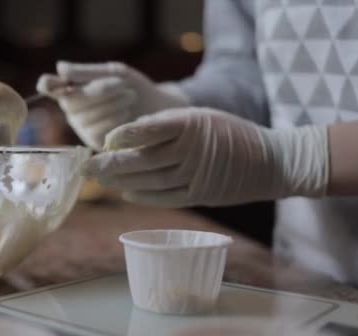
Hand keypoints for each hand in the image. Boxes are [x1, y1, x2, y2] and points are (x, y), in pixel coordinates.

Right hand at [37, 61, 188, 149]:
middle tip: (122, 83)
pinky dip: (113, 120)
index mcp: (72, 88)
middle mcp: (73, 109)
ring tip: (130, 96)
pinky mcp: (95, 143)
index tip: (51, 84)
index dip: (48, 85)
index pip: (48, 86)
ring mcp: (82, 127)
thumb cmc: (134, 87)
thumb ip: (88, 72)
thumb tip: (60, 68)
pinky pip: (96, 131)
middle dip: (99, 90)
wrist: (158, 109)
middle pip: (72, 100)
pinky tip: (127, 115)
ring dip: (110, 103)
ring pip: (85, 116)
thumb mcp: (115, 73)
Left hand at [85, 107, 328, 206]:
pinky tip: (125, 193)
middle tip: (86, 166)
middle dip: (110, 164)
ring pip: (149, 181)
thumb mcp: (202, 117)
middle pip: (143, 160)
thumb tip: (126, 136)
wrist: (271, 161)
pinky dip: (142, 196)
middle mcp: (192, 150)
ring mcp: (196, 176)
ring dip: (121, 181)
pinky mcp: (200, 195)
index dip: (123, 136)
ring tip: (100, 181)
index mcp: (191, 124)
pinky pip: (164, 197)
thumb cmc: (230, 133)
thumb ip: (166, 125)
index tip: (104, 141)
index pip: (149, 130)